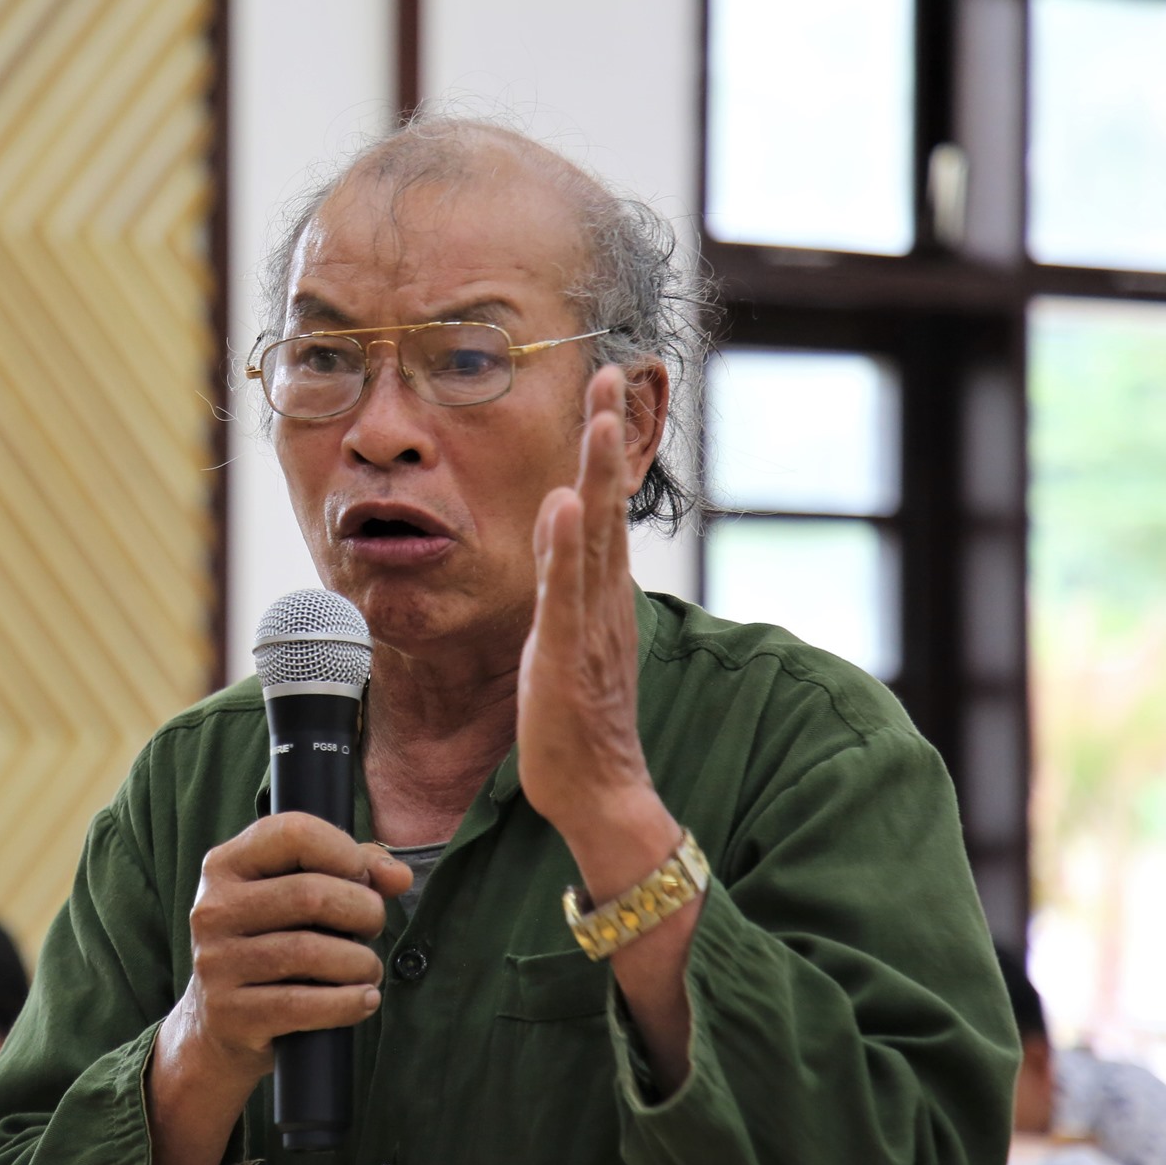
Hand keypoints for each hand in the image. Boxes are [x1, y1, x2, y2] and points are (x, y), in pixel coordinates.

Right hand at [161, 813, 409, 1093]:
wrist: (217, 1024)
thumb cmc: (271, 945)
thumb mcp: (297, 896)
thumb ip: (352, 871)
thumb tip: (398, 876)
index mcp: (226, 865)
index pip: (293, 833)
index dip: (344, 852)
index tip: (363, 878)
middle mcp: (213, 908)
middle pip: (309, 894)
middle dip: (362, 910)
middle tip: (373, 926)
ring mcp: (216, 962)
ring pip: (309, 952)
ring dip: (359, 962)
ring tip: (368, 968)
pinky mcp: (228, 1012)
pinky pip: (303, 1005)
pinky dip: (347, 1002)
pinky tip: (364, 999)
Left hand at [516, 365, 662, 835]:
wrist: (597, 789)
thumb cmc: (577, 718)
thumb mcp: (564, 632)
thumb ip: (563, 573)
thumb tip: (555, 509)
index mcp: (601, 592)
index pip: (604, 505)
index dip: (604, 448)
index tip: (604, 390)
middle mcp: (603, 598)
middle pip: (608, 505)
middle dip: (607, 439)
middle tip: (610, 375)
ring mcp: (588, 624)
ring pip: (596, 538)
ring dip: (597, 475)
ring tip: (598, 420)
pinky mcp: (568, 655)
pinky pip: (566, 594)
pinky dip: (567, 547)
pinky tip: (565, 503)